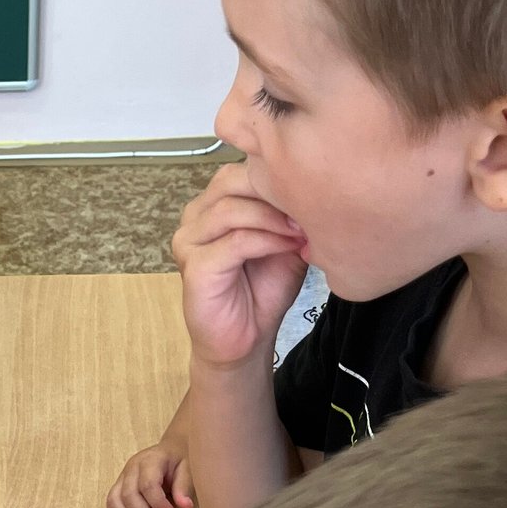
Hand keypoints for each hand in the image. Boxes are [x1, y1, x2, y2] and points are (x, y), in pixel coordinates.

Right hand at [106, 440, 194, 507]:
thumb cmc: (179, 460)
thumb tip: (185, 507)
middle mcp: (132, 467)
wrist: (169, 450)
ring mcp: (122, 476)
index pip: (148, 485)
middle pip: (129, 495)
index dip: (158, 504)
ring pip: (115, 500)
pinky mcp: (118, 485)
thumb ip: (184, 487)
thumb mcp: (188, 469)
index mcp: (150, 460)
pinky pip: (112, 503)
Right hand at [173, 163, 311, 369]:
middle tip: (313, 206)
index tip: (317, 189)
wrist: (246, 339)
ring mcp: (189, 241)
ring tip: (304, 230)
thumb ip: (288, 210)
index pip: (241, 168)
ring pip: (232, 209)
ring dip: (274, 217)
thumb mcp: (285, 239)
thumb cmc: (263, 290)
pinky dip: (268, 241)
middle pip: (232, 181)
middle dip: (276, 191)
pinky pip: (235, 241)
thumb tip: (315, 182)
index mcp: (213, 204)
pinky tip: (291, 246)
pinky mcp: (193, 267)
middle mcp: (194, 217)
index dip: (278, 174)